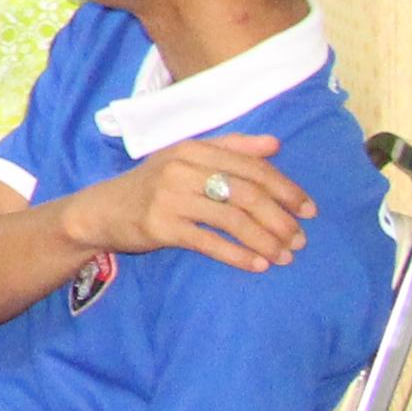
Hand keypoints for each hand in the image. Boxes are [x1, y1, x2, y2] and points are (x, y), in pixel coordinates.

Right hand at [63, 134, 312, 272]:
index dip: (287, 189)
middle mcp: (182, 168)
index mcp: (193, 148)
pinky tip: (258, 265)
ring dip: (265, 240)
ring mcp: (169, 197)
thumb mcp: (186, 158)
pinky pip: (209, 242)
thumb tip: (275, 144)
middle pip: (247, 193)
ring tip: (285, 256)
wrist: (102, 211)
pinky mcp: (160, 226)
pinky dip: (238, 255)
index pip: (252, 167)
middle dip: (281, 219)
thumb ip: (230, 148)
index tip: (309, 211)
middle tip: (300, 240)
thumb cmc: (152, 184)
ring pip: (232, 219)